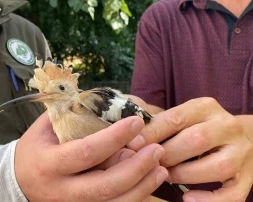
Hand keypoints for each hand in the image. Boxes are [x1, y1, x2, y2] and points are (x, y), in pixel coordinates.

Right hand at [15, 112, 167, 201]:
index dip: (114, 138)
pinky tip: (148, 184)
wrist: (18, 181)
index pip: (86, 152)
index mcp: (50, 164)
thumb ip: (73, 114)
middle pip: (105, 186)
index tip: (135, 122)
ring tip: (161, 168)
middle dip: (136, 168)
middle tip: (156, 150)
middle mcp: (61, 191)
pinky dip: (134, 198)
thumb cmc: (36, 148)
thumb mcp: (46, 126)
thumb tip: (109, 103)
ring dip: (142, 186)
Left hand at [128, 97, 252, 201]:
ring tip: (166, 177)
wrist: (239, 138)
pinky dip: (209, 200)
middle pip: (196, 140)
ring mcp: (241, 152)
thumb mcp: (182, 118)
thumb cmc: (197, 129)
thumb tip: (128, 135)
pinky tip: (188, 199)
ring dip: (185, 175)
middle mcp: (228, 126)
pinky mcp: (247, 177)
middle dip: (168, 155)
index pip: (176, 118)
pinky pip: (232, 194)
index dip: (152, 133)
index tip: (132, 144)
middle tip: (148, 164)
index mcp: (206, 107)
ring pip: (217, 167)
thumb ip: (159, 123)